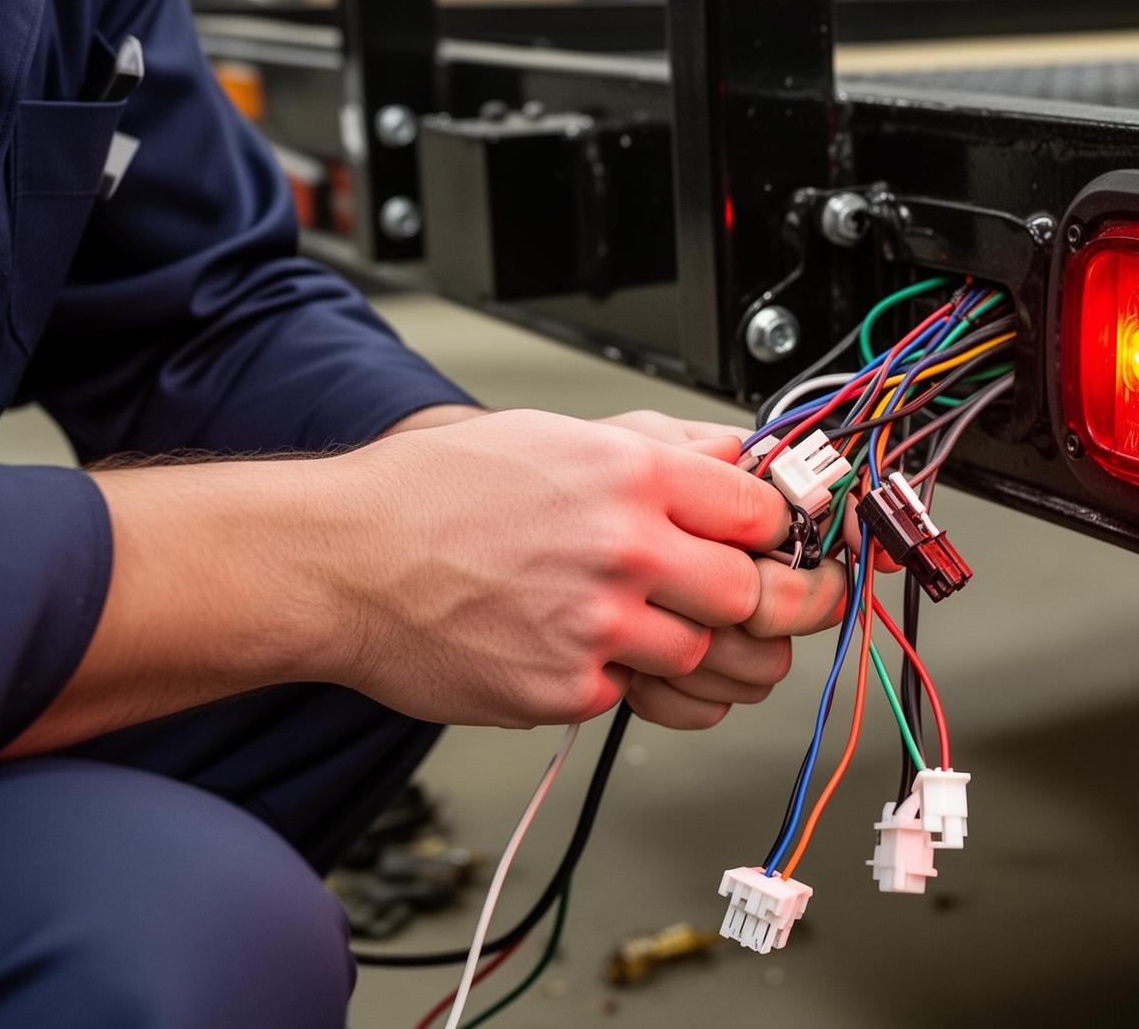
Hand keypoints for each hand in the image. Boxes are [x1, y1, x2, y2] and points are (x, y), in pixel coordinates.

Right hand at [324, 409, 845, 729]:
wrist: (342, 561)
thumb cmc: (436, 495)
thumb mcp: (557, 436)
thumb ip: (661, 449)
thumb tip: (744, 458)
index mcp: (630, 476)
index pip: (766, 513)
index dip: (790, 532)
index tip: (796, 543)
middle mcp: (624, 550)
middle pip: (761, 598)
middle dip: (779, 607)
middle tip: (784, 606)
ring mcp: (596, 627)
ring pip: (713, 659)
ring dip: (720, 656)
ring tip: (704, 639)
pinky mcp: (566, 689)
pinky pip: (647, 701)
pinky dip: (650, 689)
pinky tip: (633, 665)